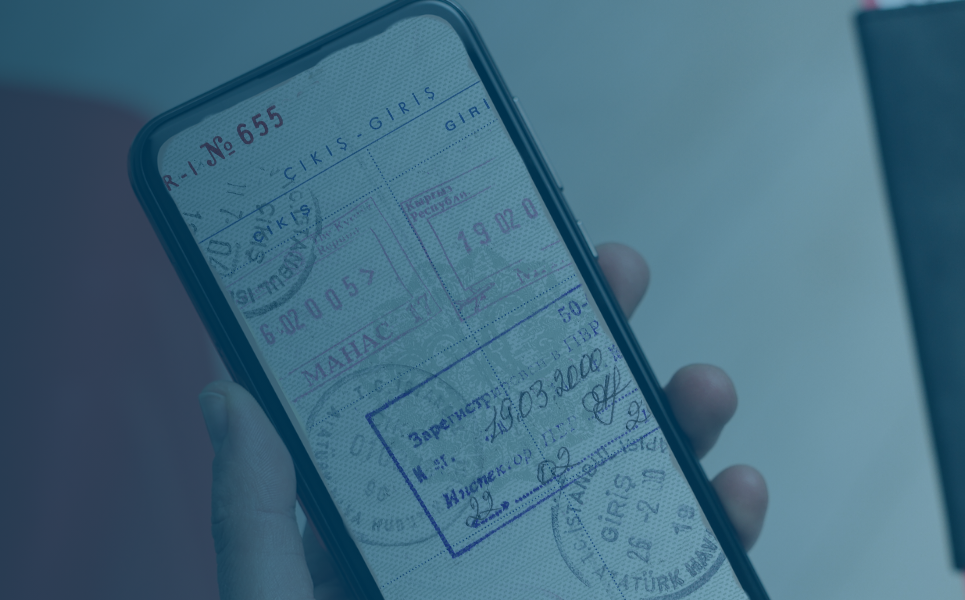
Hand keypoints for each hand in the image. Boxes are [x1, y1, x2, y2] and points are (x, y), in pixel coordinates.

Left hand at [199, 242, 768, 599]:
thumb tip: (230, 390)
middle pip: (543, 438)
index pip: (432, 417)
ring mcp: (560, 598)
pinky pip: (679, 577)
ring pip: (627, 501)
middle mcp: (479, 572)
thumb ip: (258, 526)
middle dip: (589, 349)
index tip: (506, 251)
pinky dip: (718, 530)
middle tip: (617, 275)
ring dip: (674, 431)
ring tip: (698, 386)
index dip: (470, 331)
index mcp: (386, 553)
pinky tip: (734, 495)